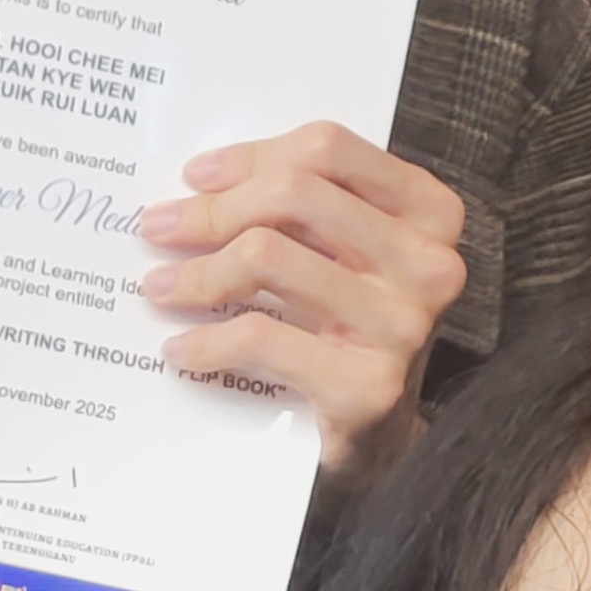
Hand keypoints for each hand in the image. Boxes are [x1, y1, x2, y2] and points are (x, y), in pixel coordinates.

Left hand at [138, 125, 467, 485]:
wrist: (382, 440)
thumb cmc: (351, 329)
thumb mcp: (347, 254)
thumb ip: (302, 210)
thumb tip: (199, 188)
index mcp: (431, 213)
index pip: (327, 150)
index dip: (250, 156)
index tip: (196, 178)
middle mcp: (428, 264)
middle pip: (293, 193)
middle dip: (211, 210)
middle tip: (159, 229)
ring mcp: (402, 326)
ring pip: (267, 256)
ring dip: (196, 273)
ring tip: (161, 287)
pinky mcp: (368, 386)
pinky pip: (260, 337)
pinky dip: (206, 341)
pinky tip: (181, 348)